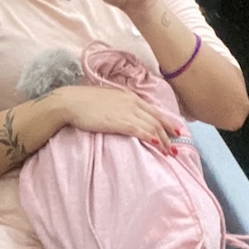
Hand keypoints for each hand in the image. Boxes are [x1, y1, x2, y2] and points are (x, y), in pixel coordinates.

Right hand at [49, 85, 183, 152]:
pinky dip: (152, 138)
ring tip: (170, 152)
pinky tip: (158, 145)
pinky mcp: (120, 122)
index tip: (175, 131)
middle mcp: (132, 103)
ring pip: (152, 126)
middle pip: (156, 120)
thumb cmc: (83, 102)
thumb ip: (118, 106)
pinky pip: (141, 131)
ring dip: (163, 140)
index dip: (166, 122)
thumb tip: (123, 115)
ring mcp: (127, 112)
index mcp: (129, 96)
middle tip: (177, 146)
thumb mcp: (106, 100)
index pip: (153, 111)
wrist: (70, 102)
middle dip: (169, 134)